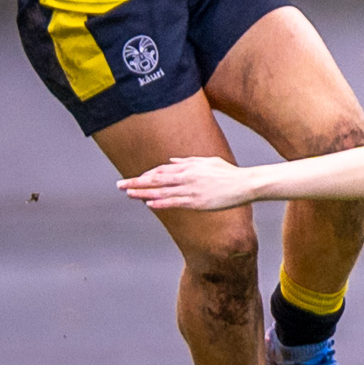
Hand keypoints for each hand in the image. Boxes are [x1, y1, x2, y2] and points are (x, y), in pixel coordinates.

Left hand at [118, 156, 253, 210]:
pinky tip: (148, 204)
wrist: (244, 184)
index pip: (161, 169)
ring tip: (127, 194)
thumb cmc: (228, 173)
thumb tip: (171, 160)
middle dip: (136, 182)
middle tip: (119, 184)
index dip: (146, 175)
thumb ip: (188, 161)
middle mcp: (186, 177)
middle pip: (156, 179)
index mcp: (189, 166)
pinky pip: (174, 202)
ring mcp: (190, 189)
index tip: (135, 179)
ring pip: (161, 191)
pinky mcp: (196, 202)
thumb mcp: (208, 161)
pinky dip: (160, 202)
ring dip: (142, 193)